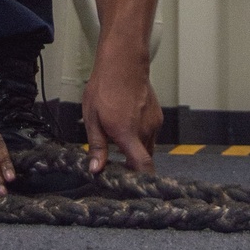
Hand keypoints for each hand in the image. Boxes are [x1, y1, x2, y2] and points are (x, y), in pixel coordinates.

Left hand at [82, 57, 162, 174]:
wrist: (123, 62)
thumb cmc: (105, 86)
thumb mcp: (92, 117)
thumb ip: (97, 146)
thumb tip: (96, 169)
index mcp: (127, 133)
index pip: (143, 166)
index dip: (141, 181)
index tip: (132, 187)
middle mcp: (145, 130)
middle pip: (143, 160)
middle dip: (131, 164)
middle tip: (115, 161)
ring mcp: (154, 123)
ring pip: (147, 147)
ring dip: (135, 149)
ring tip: (118, 137)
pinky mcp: (158, 116)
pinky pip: (150, 134)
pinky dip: (140, 136)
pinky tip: (127, 124)